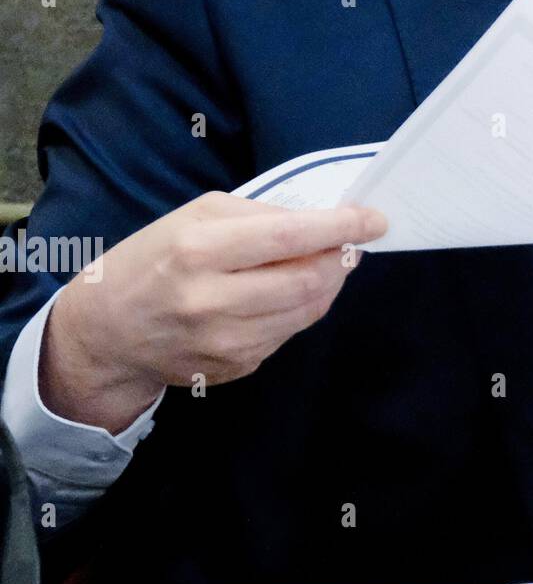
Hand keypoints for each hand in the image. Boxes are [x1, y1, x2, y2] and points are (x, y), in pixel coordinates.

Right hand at [41, 192, 387, 432]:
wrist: (107, 331)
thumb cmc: (154, 259)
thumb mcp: (197, 216)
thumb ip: (261, 215)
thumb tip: (321, 222)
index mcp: (200, 252)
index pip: (289, 238)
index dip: (340, 227)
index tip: (374, 219)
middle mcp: (212, 302)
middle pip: (309, 281)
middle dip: (342, 257)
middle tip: (352, 240)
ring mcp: (225, 342)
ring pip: (308, 310)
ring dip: (329, 282)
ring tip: (325, 261)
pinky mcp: (236, 367)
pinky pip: (290, 333)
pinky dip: (303, 308)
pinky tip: (289, 291)